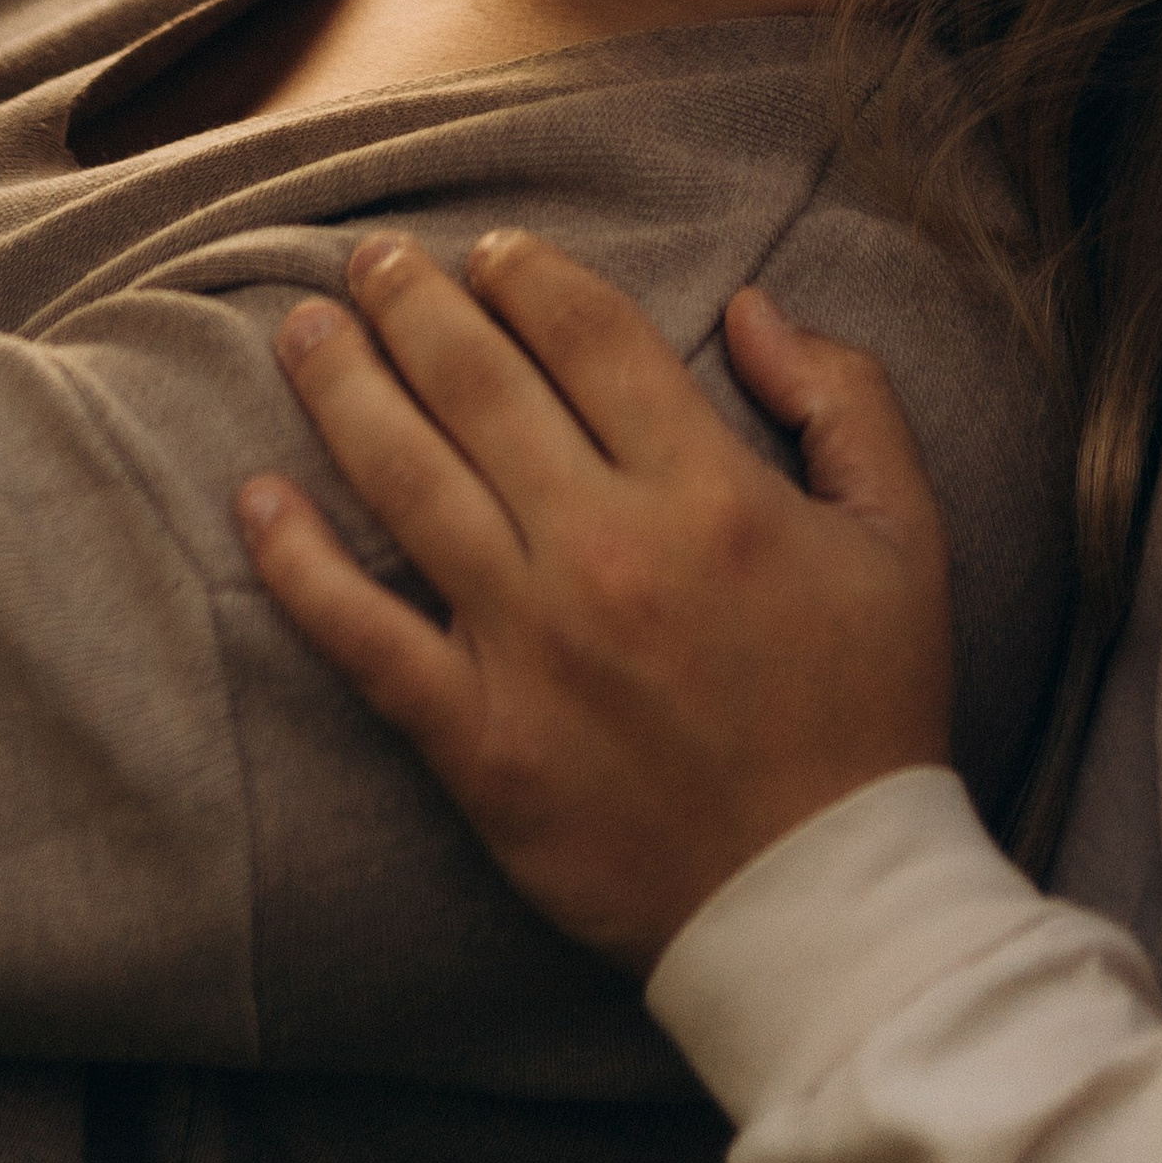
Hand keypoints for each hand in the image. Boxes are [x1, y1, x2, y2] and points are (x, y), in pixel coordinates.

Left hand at [236, 228, 954, 973]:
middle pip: (479, 385)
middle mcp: (609, 552)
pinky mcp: (478, 742)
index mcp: (712, 494)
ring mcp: (531, 648)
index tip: (492, 253)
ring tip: (302, 331)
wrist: (823, 908)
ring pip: (406, 481)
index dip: (528, 274)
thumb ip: (844, 398)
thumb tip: (753, 306)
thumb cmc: (869, 713)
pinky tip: (255, 497)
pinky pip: (361, 637)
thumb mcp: (906, 534)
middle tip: (370, 261)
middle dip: (411, 303)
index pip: (591, 336)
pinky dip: (297, 562)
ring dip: (342, 388)